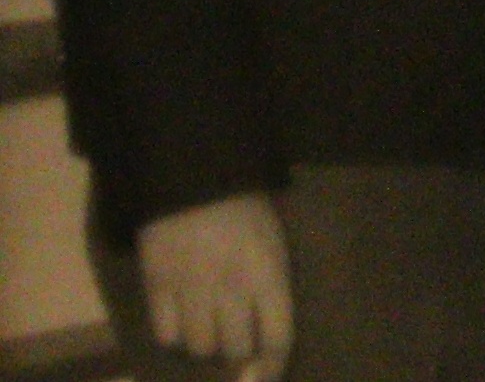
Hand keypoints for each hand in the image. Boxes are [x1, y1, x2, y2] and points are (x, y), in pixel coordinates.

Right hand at [138, 193, 291, 380]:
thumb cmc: (244, 204)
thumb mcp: (273, 239)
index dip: (272, 367)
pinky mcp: (157, 285)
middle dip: (237, 351)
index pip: (277, 339)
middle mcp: (233, 289)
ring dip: (205, 343)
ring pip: (199, 347)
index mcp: (270, 274)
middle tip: (234, 339)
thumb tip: (263, 330)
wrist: (193, 173)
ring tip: (206, 326)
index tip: (263, 378)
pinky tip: (179, 319)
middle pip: (235, 350)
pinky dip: (173, 334)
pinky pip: (165, 333)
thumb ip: (271, 282)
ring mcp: (192, 289)